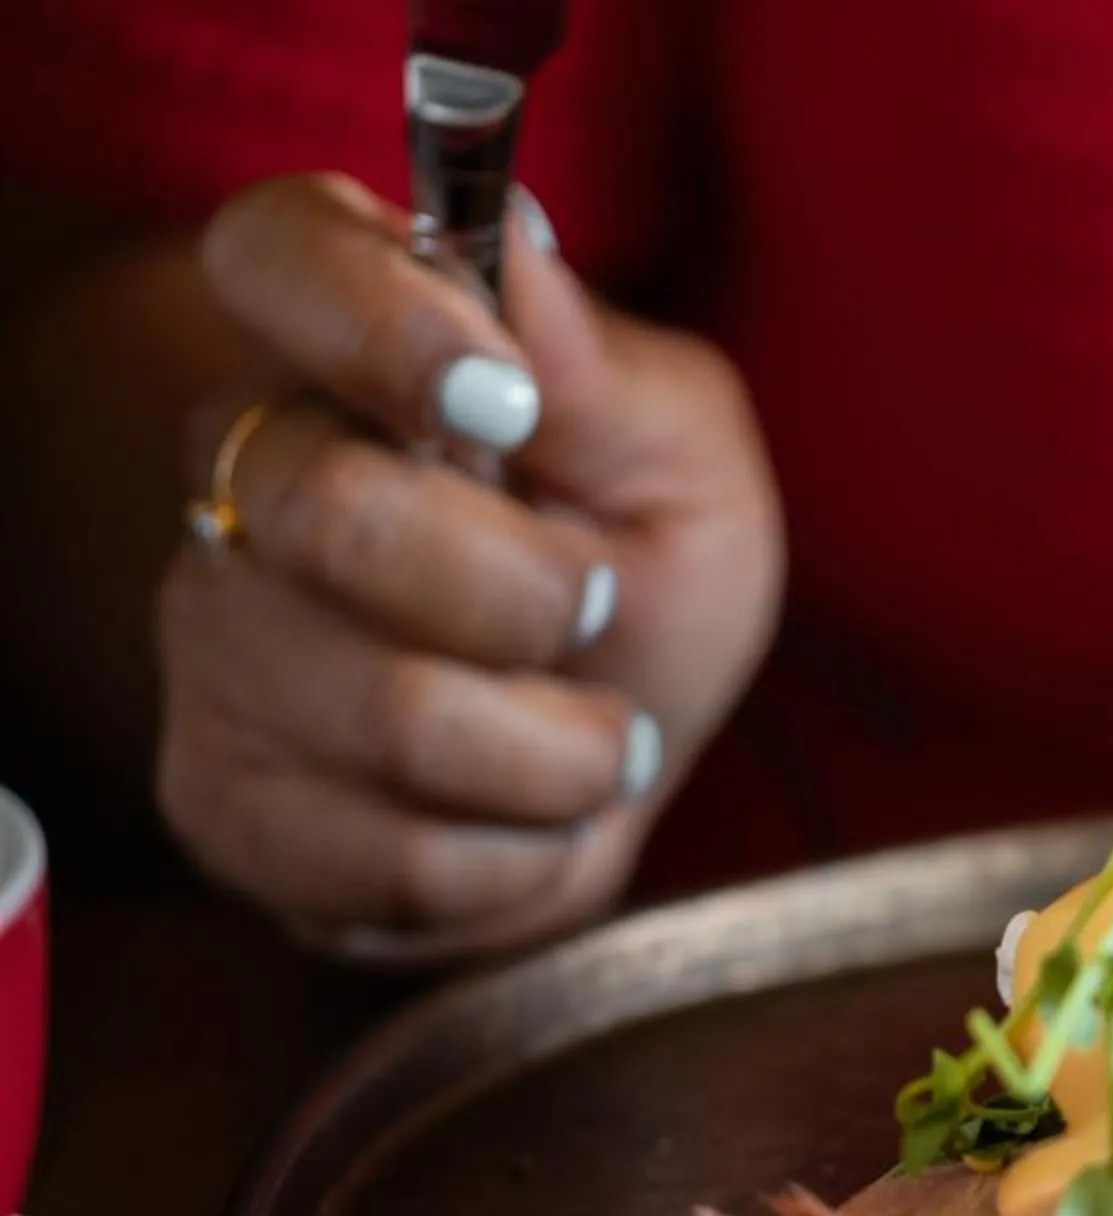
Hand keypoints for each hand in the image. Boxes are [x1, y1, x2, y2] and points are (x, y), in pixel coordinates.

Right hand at [157, 173, 781, 962]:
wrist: (614, 747)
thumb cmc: (644, 570)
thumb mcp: (682, 459)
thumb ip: (605, 367)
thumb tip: (515, 249)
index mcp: (353, 341)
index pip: (276, 257)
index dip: (378, 321)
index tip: (502, 396)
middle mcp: (247, 473)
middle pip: (332, 514)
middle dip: (525, 593)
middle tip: (592, 608)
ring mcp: (219, 642)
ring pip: (388, 715)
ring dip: (553, 753)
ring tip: (591, 735)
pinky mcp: (227, 800)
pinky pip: (387, 858)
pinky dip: (513, 859)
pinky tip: (529, 817)